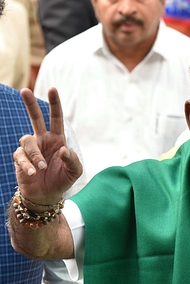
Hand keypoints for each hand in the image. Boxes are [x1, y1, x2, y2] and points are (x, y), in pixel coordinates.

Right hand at [12, 88, 81, 204]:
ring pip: (27, 140)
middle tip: (24, 90)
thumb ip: (72, 160)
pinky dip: (28, 164)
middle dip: (30, 104)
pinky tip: (33, 172)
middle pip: (35, 118)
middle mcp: (43, 140)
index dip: (54, 104)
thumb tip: (62, 150)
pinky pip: (20, 156)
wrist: (47, 195)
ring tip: (42, 167)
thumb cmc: (62, 179)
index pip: (56, 118)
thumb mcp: (75, 171)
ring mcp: (30, 149)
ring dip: (35, 154)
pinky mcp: (20, 159)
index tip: (52, 89)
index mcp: (57, 139)